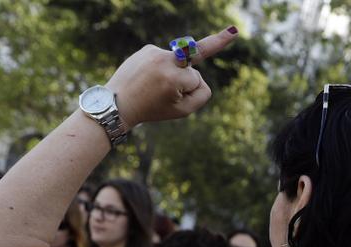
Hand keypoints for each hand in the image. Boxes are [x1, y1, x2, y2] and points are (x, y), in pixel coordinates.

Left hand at [104, 27, 238, 127]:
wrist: (117, 103)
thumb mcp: (182, 111)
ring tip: (153, 86)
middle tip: (232, 31)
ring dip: (172, 74)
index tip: (233, 32)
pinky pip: (167, 60)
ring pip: (180, 64)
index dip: (193, 91)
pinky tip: (149, 77)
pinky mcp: (148, 49)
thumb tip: (198, 74)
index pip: (198, 82)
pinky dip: (162, 69)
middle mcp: (164, 61)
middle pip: (192, 70)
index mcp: (173, 78)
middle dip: (208, 52)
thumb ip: (201, 94)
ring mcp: (154, 52)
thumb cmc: (152, 109)